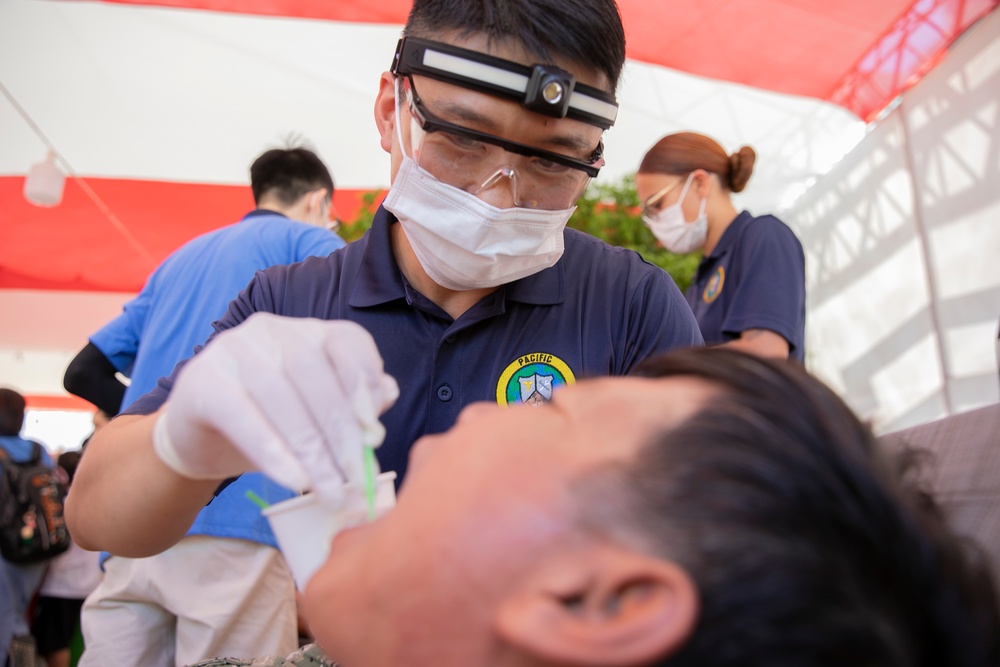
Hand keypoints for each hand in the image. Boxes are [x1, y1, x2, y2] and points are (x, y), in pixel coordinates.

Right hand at [152, 313, 398, 505]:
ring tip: (329, 489)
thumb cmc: (273, 425)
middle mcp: (273, 330)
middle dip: (341, 431)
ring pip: (281, 396)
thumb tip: (387, 393)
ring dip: (311, 449)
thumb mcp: (319, 417)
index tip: (376, 432)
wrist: (201, 440)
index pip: (348, 341)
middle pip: (315, 374)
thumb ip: (355, 404)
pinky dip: (272, 451)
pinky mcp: (201, 380)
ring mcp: (233, 349)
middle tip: (356, 478)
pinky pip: (242, 415)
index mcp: (310, 332)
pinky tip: (293, 481)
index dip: (365, 382)